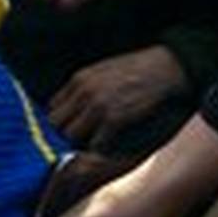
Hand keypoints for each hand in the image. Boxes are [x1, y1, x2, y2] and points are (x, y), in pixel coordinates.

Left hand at [49, 46, 187, 149]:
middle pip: (56, 124)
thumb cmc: (137, 69)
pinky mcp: (115, 119)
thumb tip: (72, 107)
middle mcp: (84, 93)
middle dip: (62, 134)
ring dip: (79, 143)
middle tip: (75, 140)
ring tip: (90, 144)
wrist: (165, 68)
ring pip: (71, 136)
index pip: (51, 107)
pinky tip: (107, 145)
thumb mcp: (101, 70)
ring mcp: (98, 106)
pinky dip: (99, 148)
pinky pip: (95, 144)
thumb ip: (84, 87)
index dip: (58, 120)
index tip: (65, 128)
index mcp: (79, 79)